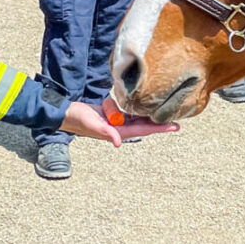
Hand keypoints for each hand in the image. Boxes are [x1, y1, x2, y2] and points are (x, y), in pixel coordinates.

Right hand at [59, 99, 178, 146]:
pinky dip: (134, 107)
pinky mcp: (112, 114)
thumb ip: (106, 133)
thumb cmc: (78, 119)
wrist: (66, 113)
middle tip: (177, 118)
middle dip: (160, 122)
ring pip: (136, 115)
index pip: (144, 129)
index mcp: (118, 131)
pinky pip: (126, 110)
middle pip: (145, 124)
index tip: (175, 126)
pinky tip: (142, 103)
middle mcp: (120, 127)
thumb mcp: (92, 124)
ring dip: (146, 113)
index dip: (160, 128)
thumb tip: (118, 142)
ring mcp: (116, 121)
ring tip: (161, 108)